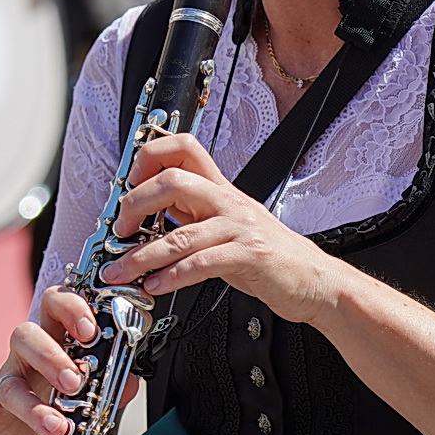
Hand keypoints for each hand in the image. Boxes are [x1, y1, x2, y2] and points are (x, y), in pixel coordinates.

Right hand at [0, 287, 138, 434]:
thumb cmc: (68, 404)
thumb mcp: (95, 392)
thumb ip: (113, 384)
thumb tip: (131, 381)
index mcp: (56, 338)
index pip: (56, 305)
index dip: (71, 308)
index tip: (90, 331)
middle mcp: (28, 354)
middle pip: (27, 334)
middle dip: (52, 357)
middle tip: (75, 383)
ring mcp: (7, 381)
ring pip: (10, 379)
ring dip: (32, 402)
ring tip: (58, 426)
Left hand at [100, 134, 343, 325]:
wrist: (315, 281)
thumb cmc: (271, 257)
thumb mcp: (228, 226)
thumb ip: (195, 214)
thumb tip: (154, 208)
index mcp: (221, 190)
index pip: (184, 148)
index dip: (149, 156)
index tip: (126, 182)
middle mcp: (229, 201)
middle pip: (174, 180)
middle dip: (136, 203)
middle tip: (119, 228)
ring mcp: (240, 227)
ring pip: (181, 233)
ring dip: (142, 255)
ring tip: (120, 271)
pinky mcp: (249, 256)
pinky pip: (202, 263)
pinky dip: (172, 276)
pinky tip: (156, 286)